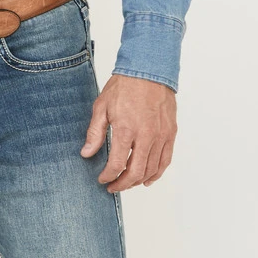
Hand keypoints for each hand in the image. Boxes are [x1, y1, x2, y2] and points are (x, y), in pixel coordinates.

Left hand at [80, 73, 176, 191]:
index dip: (108, 176)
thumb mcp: (102, 107)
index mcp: (126, 130)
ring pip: (152, 170)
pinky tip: (148, 178)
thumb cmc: (125, 86)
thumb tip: (87, 153)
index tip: (102, 179)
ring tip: (128, 183)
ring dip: (138, 181)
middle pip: (135, 172)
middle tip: (113, 187)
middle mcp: (146, 136)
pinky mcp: (170, 133)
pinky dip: (157, 173)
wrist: (149, 70)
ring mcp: (161, 136)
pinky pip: (165, 160)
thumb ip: (95, 133)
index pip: (117, 164)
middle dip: (122, 184)